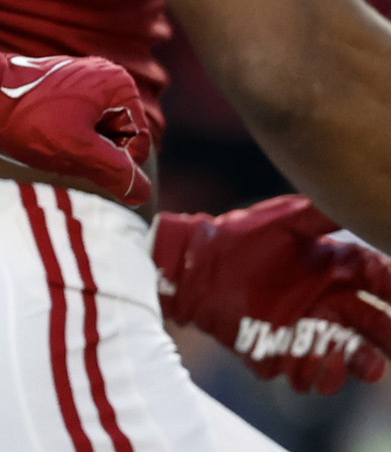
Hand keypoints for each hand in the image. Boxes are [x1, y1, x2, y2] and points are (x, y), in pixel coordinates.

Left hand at [0, 51, 150, 205]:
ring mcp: (83, 82)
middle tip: (59, 143)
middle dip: (93, 152)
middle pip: (119, 138)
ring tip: (47, 136)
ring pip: (97, 136)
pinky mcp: (63, 90)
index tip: (77, 150)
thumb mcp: (77, 152)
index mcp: (118, 85)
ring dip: (77, 147)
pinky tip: (39, 132)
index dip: (113, 160)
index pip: (139, 143)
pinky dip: (63, 138)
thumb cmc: (24, 120)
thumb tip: (142, 192)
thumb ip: (116, 173)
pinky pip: (78, 127)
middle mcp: (105, 77)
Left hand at [156, 196, 390, 393]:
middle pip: (374, 325)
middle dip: (388, 336)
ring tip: (366, 365)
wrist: (197, 263)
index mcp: (337, 270)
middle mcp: (330, 303)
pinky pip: (305, 371)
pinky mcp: (280, 352)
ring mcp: (307, 331)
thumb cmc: (242, 236)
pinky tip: (311, 364)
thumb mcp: (285, 220)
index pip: (378, 279)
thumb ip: (321, 213)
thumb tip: (354, 196)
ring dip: (359, 362)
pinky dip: (313, 372)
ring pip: (347, 356)